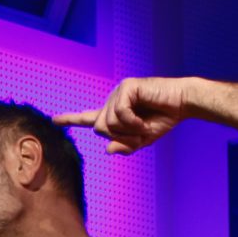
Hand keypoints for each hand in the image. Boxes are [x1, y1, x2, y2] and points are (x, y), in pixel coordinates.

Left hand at [56, 78, 191, 155]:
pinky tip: (144, 121)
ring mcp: (118, 92)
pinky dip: (133, 122)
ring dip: (128, 131)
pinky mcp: (126, 87)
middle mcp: (113, 101)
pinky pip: (119, 113)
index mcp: (114, 113)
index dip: (71, 119)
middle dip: (119, 137)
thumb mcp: (142, 140)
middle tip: (139, 134)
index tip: (54, 120)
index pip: (88, 118)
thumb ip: (125, 146)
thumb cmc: (164, 119)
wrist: (182, 104)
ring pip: (108, 122)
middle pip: (99, 128)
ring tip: (144, 125)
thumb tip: (107, 149)